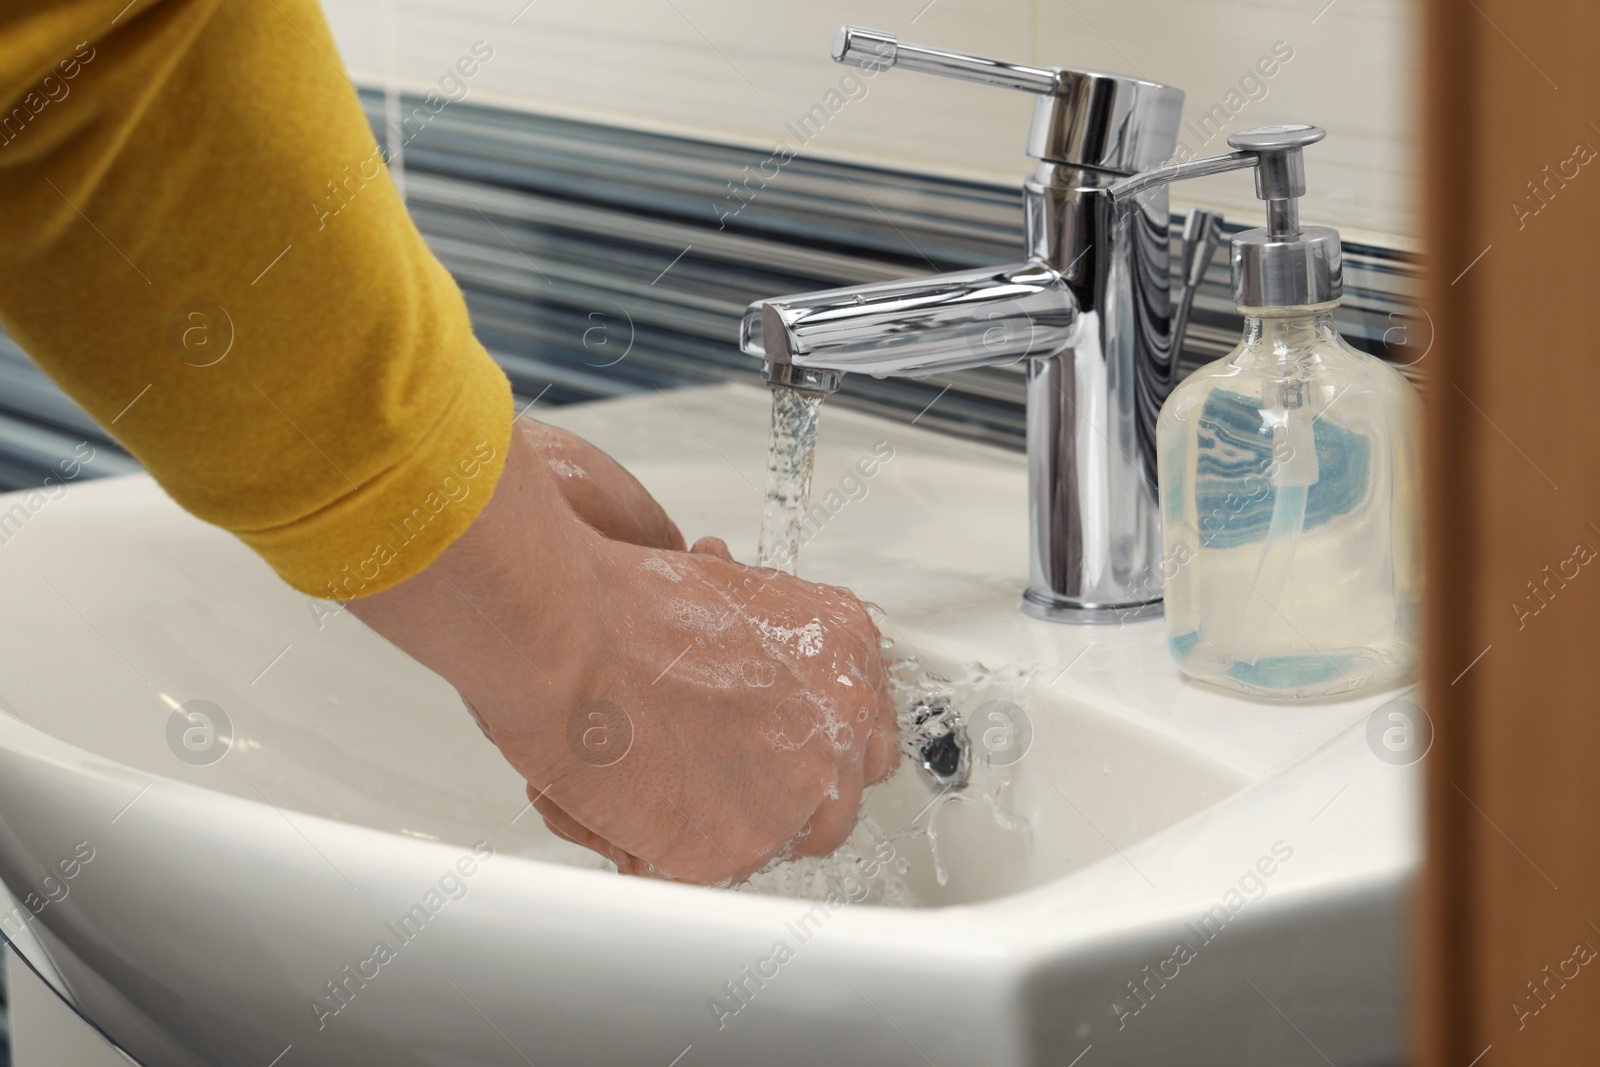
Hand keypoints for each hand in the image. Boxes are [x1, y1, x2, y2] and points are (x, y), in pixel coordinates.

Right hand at [349, 423, 899, 884]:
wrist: (570, 633)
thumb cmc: (621, 603)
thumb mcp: (731, 595)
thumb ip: (770, 653)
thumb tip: (756, 687)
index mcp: (846, 644)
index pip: (866, 722)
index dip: (816, 739)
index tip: (781, 744)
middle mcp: (845, 718)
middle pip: (842, 789)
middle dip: (783, 789)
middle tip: (719, 774)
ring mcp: (800, 790)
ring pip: (784, 838)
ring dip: (731, 822)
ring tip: (663, 785)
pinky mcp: (740, 846)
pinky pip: (717, 869)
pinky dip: (671, 846)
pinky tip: (630, 803)